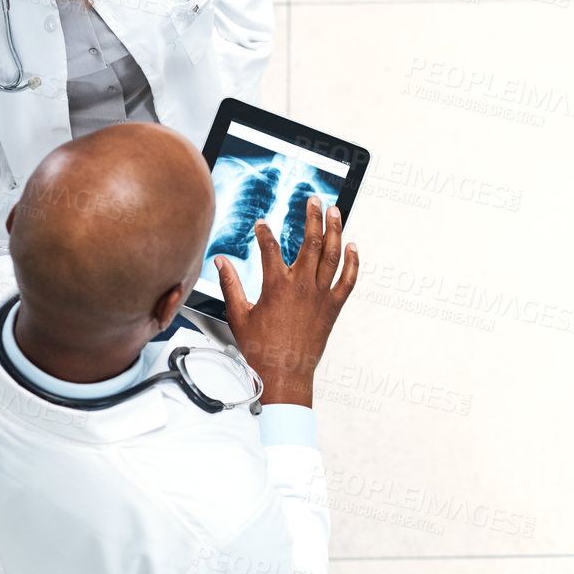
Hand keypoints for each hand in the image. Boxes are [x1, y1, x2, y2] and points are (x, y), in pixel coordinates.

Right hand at [214, 197, 358, 407]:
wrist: (285, 373)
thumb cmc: (261, 348)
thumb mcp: (238, 315)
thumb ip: (230, 284)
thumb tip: (220, 261)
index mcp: (276, 286)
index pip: (271, 247)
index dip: (265, 232)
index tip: (262, 224)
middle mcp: (302, 286)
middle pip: (311, 241)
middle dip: (312, 217)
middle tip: (312, 200)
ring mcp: (320, 296)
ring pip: (332, 255)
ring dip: (335, 230)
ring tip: (334, 211)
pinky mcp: (333, 307)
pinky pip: (348, 280)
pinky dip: (352, 262)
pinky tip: (352, 247)